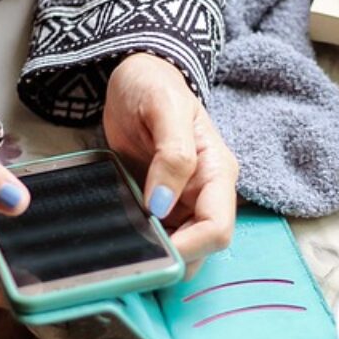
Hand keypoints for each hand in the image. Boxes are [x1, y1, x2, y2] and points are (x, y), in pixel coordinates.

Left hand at [104, 54, 238, 271]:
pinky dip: (142, 246)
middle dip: (172, 259)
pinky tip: (120, 239)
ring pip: (182, 252)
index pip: (217, 229)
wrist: (135, 78)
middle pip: (202, 250)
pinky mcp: (163, 207)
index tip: (151, 244)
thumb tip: (163, 204)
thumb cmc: (152, 85)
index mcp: (217, 172)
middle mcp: (207, 194)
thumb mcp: (163, 108)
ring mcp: (185, 203)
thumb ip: (172, 155)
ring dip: (156, 257)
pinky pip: (159, 238)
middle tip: (131, 254)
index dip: (188, 246)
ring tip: (122, 247)